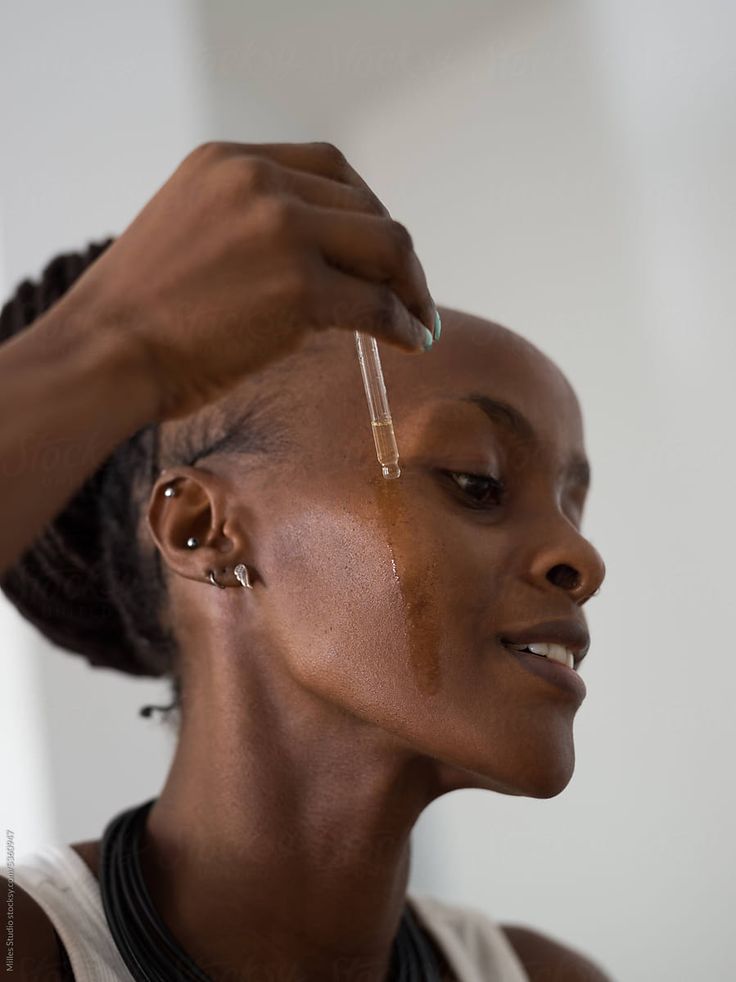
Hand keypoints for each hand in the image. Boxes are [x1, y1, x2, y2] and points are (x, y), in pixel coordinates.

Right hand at [66, 141, 435, 420]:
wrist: (103, 354)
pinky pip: (377, 302)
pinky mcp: (300, 288)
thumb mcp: (191, 233)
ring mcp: (283, 230)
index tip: (376, 249)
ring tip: (419, 320)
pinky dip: (403, 322)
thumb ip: (250, 226)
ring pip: (386, 246)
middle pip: (366, 204)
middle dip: (396, 252)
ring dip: (411, 286)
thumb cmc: (139, 314)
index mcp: (230, 161)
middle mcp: (260, 181)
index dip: (366, 208)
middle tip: (410, 292)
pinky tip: (410, 340)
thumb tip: (322, 260)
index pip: (329, 166)